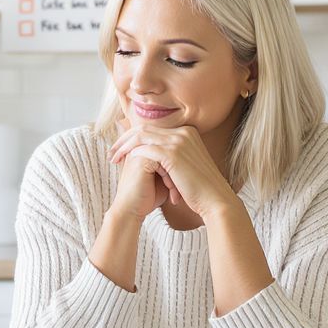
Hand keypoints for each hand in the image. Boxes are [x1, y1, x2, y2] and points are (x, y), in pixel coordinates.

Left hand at [108, 125, 239, 221]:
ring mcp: (179, 141)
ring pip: (141, 135)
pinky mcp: (173, 153)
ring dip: (124, 146)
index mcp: (187, 132)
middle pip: (144, 128)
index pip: (153, 128)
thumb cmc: (200, 188)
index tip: (121, 149)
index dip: (134, 137)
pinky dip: (132, 154)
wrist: (215, 200)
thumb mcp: (186, 166)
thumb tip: (153, 156)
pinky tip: (125, 163)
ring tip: (114, 158)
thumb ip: (171, 156)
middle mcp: (183, 132)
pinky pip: (145, 148)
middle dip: (124, 139)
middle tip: (112, 152)